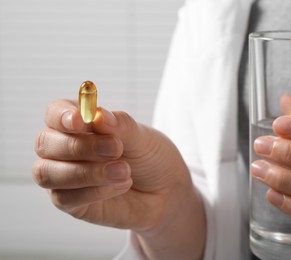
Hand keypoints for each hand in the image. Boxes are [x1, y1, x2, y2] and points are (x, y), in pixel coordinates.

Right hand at [33, 99, 204, 258]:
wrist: (166, 190)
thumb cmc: (150, 157)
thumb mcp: (142, 137)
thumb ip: (120, 125)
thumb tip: (98, 115)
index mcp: (79, 123)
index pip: (55, 113)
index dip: (62, 116)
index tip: (82, 120)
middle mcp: (64, 148)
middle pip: (45, 143)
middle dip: (79, 146)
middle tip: (116, 148)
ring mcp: (64, 176)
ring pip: (48, 173)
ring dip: (86, 172)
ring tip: (124, 170)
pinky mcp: (70, 202)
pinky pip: (64, 198)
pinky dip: (94, 191)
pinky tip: (121, 185)